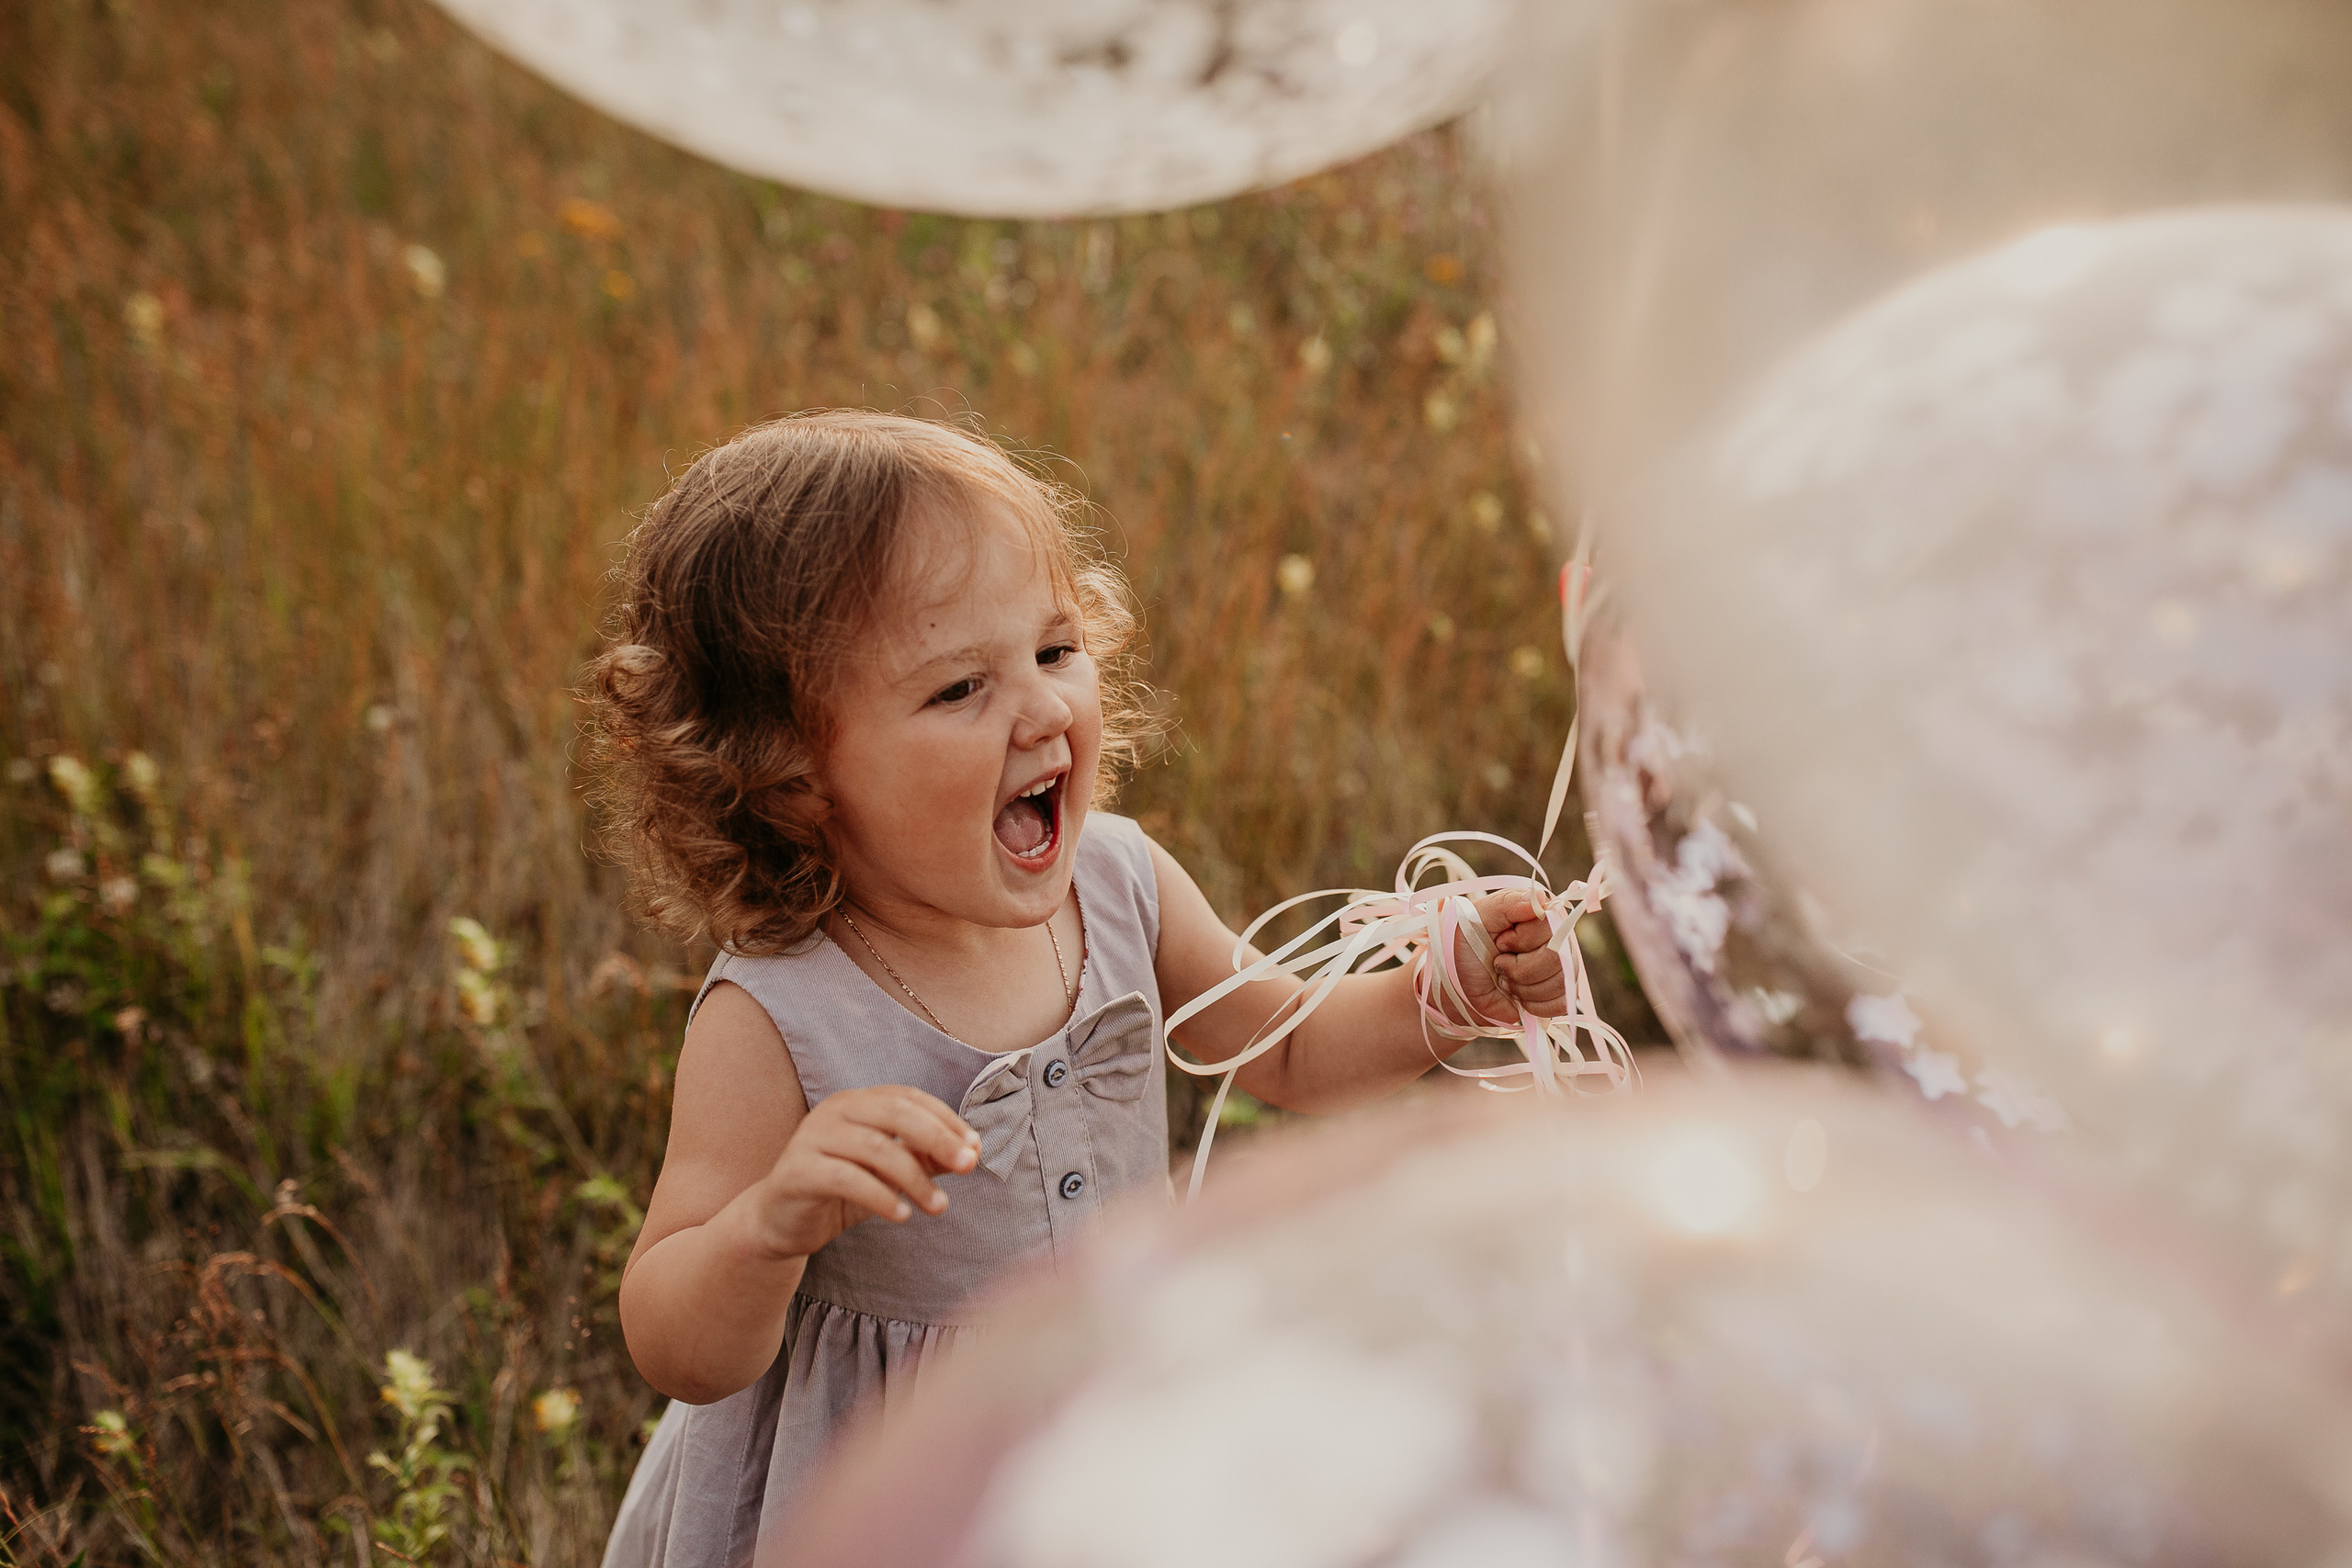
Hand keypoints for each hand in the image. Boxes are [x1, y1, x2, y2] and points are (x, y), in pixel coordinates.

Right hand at [743, 1085, 979, 1260]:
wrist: (780, 1222)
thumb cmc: (840, 1191)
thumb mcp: (889, 1173)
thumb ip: (924, 1158)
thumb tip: (972, 1153)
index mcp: (857, 1102)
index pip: (909, 1098)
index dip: (946, 1119)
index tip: (975, 1148)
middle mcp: (834, 1111)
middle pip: (896, 1114)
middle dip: (938, 1138)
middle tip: (968, 1167)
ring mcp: (812, 1138)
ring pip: (875, 1148)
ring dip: (915, 1177)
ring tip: (940, 1206)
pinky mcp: (797, 1171)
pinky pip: (846, 1179)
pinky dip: (880, 1196)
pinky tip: (903, 1215)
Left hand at [1451, 889, 1568, 1022]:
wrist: (1458, 982)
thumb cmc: (1469, 945)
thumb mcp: (1480, 916)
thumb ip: (1508, 903)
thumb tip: (1540, 899)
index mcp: (1543, 916)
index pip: (1552, 928)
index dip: (1522, 940)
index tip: (1500, 942)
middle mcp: (1559, 940)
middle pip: (1558, 959)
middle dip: (1520, 968)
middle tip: (1499, 964)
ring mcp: (1563, 969)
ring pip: (1559, 984)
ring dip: (1523, 988)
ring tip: (1505, 980)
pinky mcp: (1559, 995)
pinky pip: (1561, 1004)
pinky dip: (1533, 1005)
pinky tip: (1517, 996)